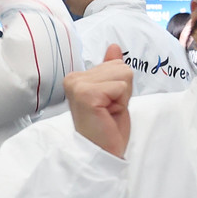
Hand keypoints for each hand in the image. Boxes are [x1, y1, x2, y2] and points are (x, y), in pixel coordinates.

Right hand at [66, 44, 133, 158]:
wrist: (102, 150)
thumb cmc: (107, 126)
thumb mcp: (113, 93)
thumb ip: (111, 69)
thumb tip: (114, 47)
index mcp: (77, 77)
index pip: (116, 64)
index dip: (121, 86)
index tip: (108, 104)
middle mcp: (73, 78)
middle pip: (121, 67)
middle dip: (123, 90)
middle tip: (109, 109)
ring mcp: (78, 85)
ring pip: (123, 73)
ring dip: (122, 96)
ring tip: (108, 111)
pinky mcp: (86, 94)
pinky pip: (121, 86)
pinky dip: (121, 101)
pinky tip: (107, 113)